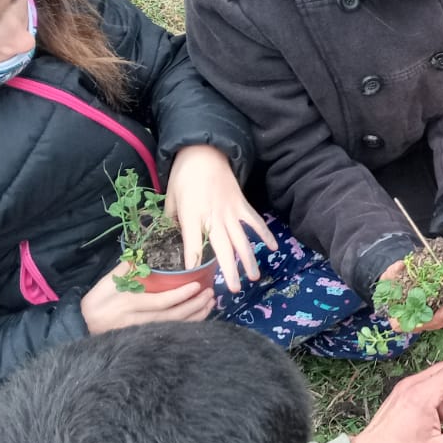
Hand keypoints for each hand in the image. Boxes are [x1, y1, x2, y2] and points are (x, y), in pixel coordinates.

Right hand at [79, 261, 216, 332]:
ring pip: (174, 326)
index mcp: (128, 304)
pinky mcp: (144, 338)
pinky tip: (199, 317)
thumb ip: (127, 268)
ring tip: (210, 303)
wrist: (82, 325)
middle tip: (210, 293)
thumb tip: (146, 251)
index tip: (196, 285)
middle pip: (172, 317)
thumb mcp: (106, 282)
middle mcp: (137, 320)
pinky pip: (170, 332)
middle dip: (194, 306)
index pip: (160, 302)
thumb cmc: (96, 301)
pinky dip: (187, 324)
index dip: (180, 295)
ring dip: (195, 315)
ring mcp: (141, 332)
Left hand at [163, 144, 276, 293]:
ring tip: (254, 277)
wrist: (204, 152)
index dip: (194, 259)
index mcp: (192, 215)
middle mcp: (213, 217)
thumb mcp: (170, 198)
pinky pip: (255, 222)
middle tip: (235, 290)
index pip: (192, 242)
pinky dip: (265, 233)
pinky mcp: (242, 205)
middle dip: (229, 270)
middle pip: (223, 248)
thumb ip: (171, 220)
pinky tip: (273, 247)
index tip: (195, 276)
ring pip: (242, 239)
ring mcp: (230, 211)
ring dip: (249, 259)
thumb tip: (168, 238)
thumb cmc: (183, 176)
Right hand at [377, 257, 442, 333]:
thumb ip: (392, 273)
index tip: (437, 311)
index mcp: (398, 317)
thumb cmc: (392, 282)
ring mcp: (427, 321)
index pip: (411, 324)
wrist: (399, 284)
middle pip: (432, 324)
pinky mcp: (437, 316)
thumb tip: (401, 265)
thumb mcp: (389, 277)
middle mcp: (414, 322)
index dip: (425, 320)